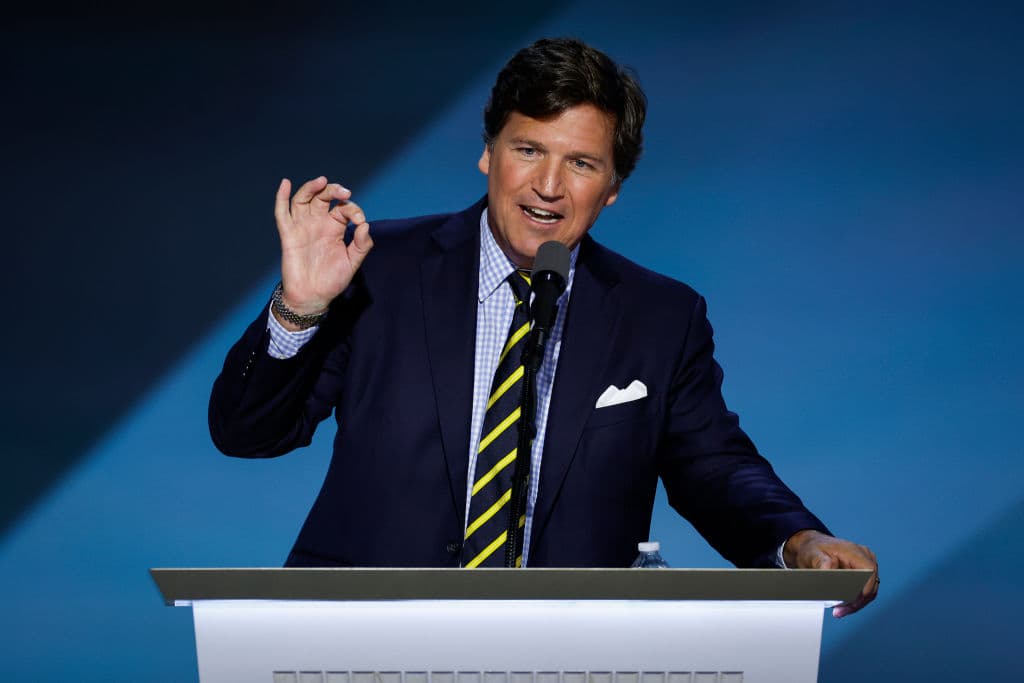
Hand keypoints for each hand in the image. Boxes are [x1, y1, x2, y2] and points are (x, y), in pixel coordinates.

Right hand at [274, 176, 373, 319]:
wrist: (313, 297)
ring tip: (321, 181)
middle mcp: (318, 223)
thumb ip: (362, 244)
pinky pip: (282, 213)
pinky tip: (285, 184)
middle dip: (333, 190)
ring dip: (311, 187)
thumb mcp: (353, 262)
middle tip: (344, 192)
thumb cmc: (332, 280)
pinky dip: (282, 197)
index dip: (353, 209)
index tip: (360, 221)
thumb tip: (365, 225)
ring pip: (303, 199)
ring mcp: (302, 227)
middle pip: (322, 197)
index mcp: (334, 227)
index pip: (343, 208)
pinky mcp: (289, 235)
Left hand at [784, 529, 878, 617]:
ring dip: (855, 603)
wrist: (812, 547)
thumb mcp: (812, 554)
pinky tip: (842, 608)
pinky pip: (863, 592)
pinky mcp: (863, 575)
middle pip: (870, 584)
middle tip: (839, 610)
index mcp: (854, 551)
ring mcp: (865, 566)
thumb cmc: (813, 548)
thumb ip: (821, 562)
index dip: (865, 587)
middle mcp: (864, 557)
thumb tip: (829, 570)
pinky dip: (854, 601)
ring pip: (868, 592)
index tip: (854, 600)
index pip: (869, 570)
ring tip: (839, 611)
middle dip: (857, 600)